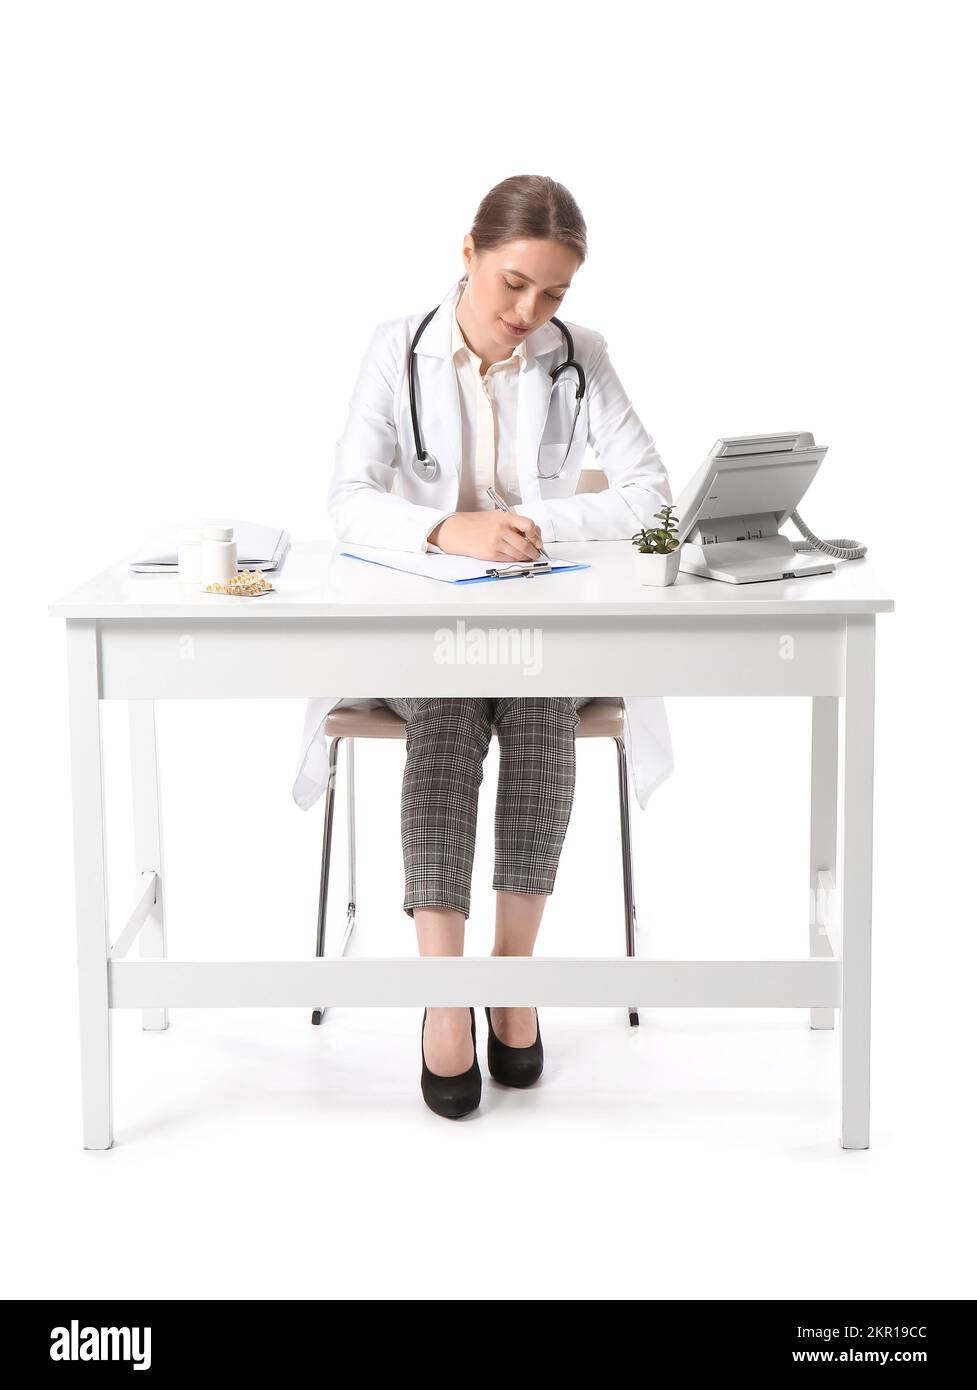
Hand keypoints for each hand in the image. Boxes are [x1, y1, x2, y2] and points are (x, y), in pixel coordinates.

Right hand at [427, 510, 543, 561]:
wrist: (457, 531)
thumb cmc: (476, 523)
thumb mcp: (496, 515)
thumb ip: (513, 522)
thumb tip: (531, 533)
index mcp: (505, 517)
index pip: (529, 525)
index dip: (536, 535)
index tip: (538, 540)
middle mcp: (501, 529)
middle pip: (526, 544)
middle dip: (534, 551)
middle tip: (536, 553)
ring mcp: (496, 542)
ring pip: (519, 554)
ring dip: (526, 557)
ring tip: (528, 556)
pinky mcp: (491, 554)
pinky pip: (509, 559)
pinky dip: (515, 560)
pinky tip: (516, 558)